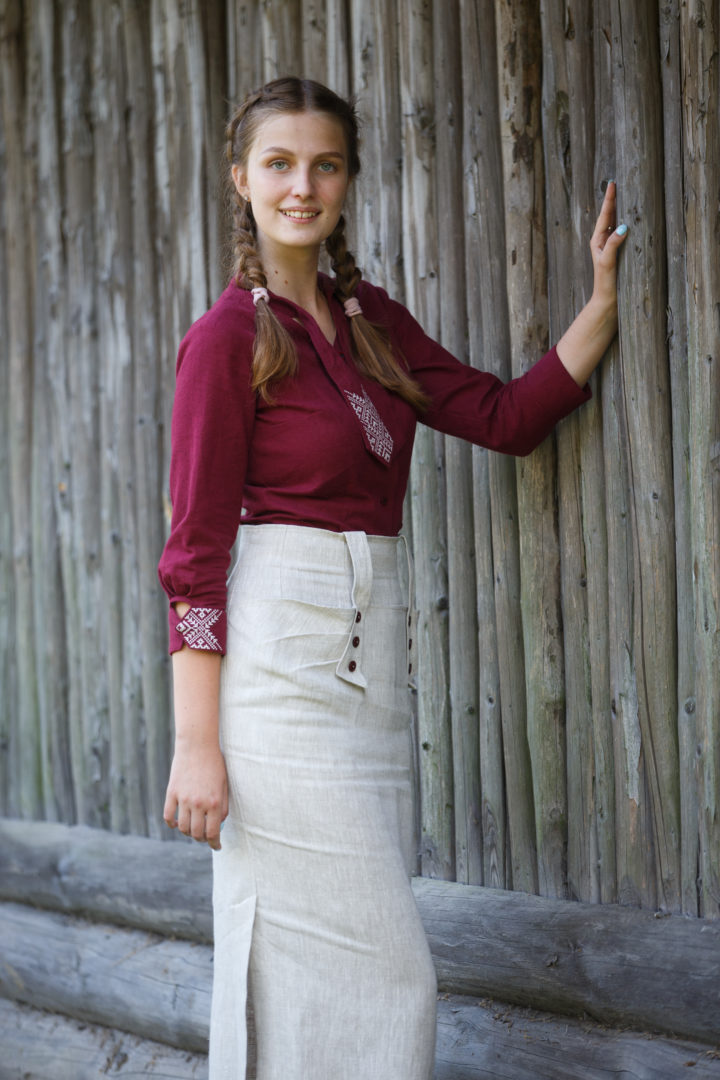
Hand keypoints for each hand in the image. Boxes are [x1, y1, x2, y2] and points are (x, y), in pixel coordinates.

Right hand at [163, 739, 228, 850]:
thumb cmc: (214, 764)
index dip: (214, 844)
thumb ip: (223, 806)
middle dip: (201, 839)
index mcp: (215, 802)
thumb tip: (218, 824)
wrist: (197, 745)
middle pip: (196, 833)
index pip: (212, 832)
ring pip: (182, 827)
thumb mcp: (224, 784)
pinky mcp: (171, 793)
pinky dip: (172, 824)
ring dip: (187, 832)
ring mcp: (183, 799)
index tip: (216, 847)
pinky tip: (177, 823)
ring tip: (192, 829)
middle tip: (204, 837)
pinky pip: (168, 816)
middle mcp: (198, 803)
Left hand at [589, 180, 627, 312]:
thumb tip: (622, 227)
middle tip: (617, 184)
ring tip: (624, 195)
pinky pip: (620, 233)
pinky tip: (631, 219)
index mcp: (597, 240)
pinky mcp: (617, 253)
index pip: (605, 215)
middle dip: (614, 200)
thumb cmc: (605, 282)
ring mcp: (609, 246)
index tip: (613, 184)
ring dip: (619, 210)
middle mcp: (602, 241)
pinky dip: (625, 223)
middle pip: (609, 216)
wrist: (607, 300)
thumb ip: (613, 244)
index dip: (609, 199)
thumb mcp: (608, 261)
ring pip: (614, 223)